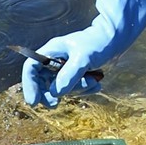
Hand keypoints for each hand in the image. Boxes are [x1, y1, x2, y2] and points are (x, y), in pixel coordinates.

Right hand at [22, 0, 145, 106]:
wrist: (116, 40)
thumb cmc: (98, 43)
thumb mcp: (83, 58)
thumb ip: (69, 74)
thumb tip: (55, 93)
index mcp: (51, 52)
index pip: (31, 68)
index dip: (29, 85)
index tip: (33, 101)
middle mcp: (55, 61)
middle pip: (42, 83)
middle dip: (51, 94)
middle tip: (56, 104)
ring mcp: (65, 70)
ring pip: (61, 89)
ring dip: (76, 90)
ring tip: (92, 82)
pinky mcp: (76, 76)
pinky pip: (74, 89)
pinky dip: (84, 90)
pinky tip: (96, 84)